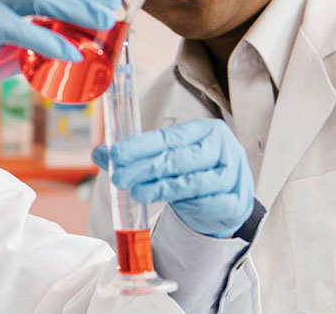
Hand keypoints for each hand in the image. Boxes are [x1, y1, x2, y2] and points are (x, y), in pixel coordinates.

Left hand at [92, 118, 253, 237]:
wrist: (226, 201)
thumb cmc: (193, 172)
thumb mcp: (168, 159)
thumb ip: (137, 155)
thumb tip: (99, 153)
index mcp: (205, 131)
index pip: (168, 137)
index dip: (140, 146)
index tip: (116, 154)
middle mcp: (223, 149)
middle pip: (178, 158)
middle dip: (144, 168)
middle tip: (118, 177)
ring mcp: (233, 176)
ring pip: (192, 182)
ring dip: (160, 188)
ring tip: (136, 192)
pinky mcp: (236, 202)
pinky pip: (207, 203)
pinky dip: (185, 204)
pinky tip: (169, 205)